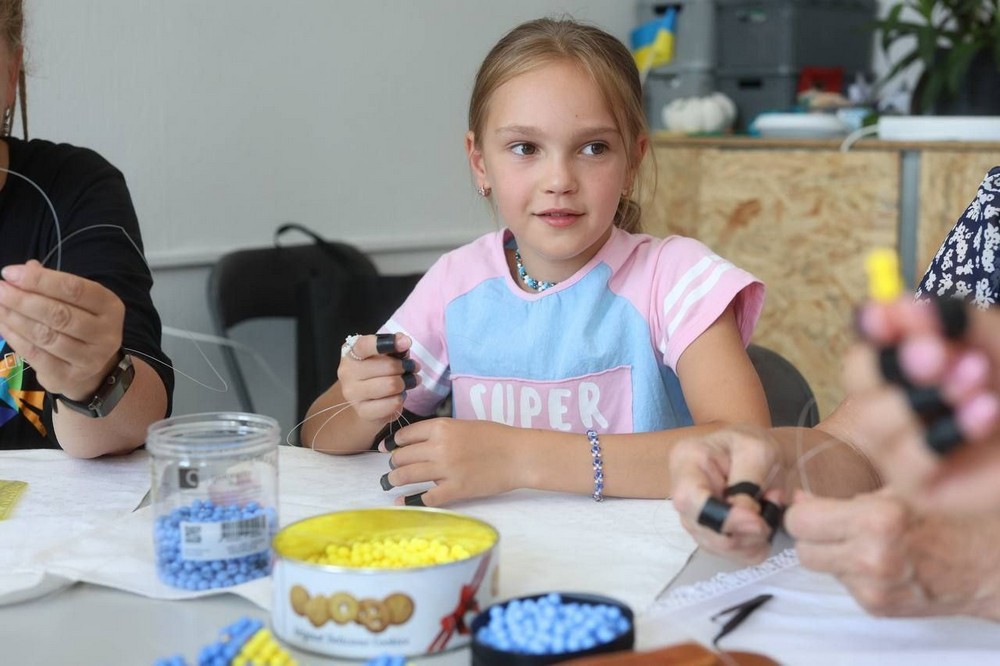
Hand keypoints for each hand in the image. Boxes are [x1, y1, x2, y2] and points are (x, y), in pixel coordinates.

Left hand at [0, 260, 123, 399]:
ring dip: (15, 319)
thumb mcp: (74, 301)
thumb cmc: (79, 325)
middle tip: (0, 291)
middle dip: (23, 300)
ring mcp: (90, 358)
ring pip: (45, 336)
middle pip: (59, 314)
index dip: (39, 280)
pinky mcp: (69, 376)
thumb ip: (51, 285)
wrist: (92, 370)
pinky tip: (2, 325)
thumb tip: (25, 268)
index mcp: (109, 306)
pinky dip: (14, 338)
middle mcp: (106, 333)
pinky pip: (36, 355)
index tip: (9, 273)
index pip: (74, 289)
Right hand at [338, 332, 419, 424]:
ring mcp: (352, 394)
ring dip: (407, 383)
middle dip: (406, 367)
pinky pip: (393, 403)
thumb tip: (403, 341)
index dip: (389, 343)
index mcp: (350, 352)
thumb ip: (393, 345)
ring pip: (392, 385)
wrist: (365, 400)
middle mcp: (346, 372)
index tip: (406, 343)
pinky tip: (399, 396)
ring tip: (410, 381)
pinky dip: (401, 398)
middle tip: (412, 368)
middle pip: (388, 367)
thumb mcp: (383, 354)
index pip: (366, 345)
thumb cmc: (376, 371)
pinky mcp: (362, 411)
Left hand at [381, 418, 522, 506]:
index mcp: (442, 427)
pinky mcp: (456, 489)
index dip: (394, 443)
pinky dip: (411, 500)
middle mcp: (439, 447)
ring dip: (395, 479)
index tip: (388, 449)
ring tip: (390, 482)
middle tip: (392, 468)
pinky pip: (426, 497)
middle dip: (393, 463)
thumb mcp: (464, 425)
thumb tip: (419, 443)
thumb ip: (441, 433)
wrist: (518, 455)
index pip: (406, 435)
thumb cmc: (495, 437)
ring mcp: (446, 469)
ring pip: (408, 475)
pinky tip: (402, 502)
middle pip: (403, 456)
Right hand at [669, 426, 784, 564]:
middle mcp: (681, 493)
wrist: (752, 449)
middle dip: (743, 531)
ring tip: (769, 508)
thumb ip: (748, 484)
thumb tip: (747, 521)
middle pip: (702, 529)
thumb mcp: (757, 451)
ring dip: (752, 538)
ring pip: (718, 546)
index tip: (758, 520)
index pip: (689, 499)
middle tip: (772, 508)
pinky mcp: (708, 534)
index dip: (721, 517)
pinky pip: (731, 554)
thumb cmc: (752, 443)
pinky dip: (753, 546)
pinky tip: (763, 524)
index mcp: (685, 462)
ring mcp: (692, 517)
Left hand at [786, 490, 999, 618]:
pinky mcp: (876, 607)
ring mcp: (874, 588)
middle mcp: (872, 558)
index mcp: (878, 520)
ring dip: (831, 553)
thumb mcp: (897, 492)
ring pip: (819, 567)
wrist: (985, 566)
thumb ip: (844, 498)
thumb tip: (799, 499)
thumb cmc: (945, 519)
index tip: (813, 506)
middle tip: (835, 524)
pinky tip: (879, 560)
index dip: (804, 512)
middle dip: (812, 535)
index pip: (801, 522)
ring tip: (863, 542)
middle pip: (802, 550)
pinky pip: (842, 583)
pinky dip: (851, 570)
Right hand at [849, 298, 999, 510]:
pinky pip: (907, 461)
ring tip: (981, 382)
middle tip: (937, 353)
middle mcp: (896, 402)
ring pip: (876, 420)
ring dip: (929, 397)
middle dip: (894, 363)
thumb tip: (899, 305)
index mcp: (909, 364)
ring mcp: (900, 447)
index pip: (870, 340)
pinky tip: (986, 414)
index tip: (886, 315)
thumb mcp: (994, 342)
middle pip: (857, 376)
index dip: (871, 326)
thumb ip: (954, 320)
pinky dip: (948, 433)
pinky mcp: (918, 487)